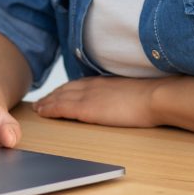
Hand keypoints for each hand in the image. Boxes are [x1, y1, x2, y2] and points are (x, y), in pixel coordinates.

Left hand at [33, 76, 163, 126]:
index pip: (80, 84)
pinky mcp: (86, 108)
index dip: (66, 89)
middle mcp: (93, 86)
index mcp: (105, 82)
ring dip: (47, 102)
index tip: (58, 93)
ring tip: (38, 107)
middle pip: (66, 89)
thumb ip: (123, 94)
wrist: (154, 97)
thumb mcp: (133, 92)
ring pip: (60, 97)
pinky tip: (42, 112)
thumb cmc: (151, 97)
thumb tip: (125, 99)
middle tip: (42, 101)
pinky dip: (50, 109)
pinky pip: (62, 107)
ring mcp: (88, 96)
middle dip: (53, 95)